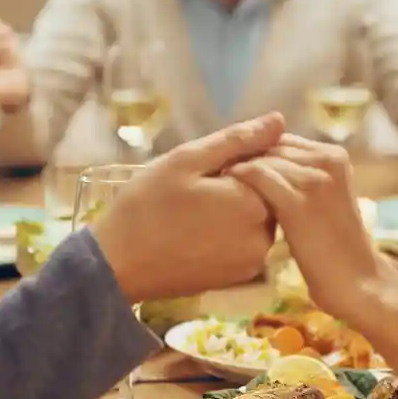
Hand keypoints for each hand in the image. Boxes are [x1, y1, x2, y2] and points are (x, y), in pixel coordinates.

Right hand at [88, 114, 284, 301]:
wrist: (117, 265)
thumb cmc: (146, 205)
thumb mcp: (186, 160)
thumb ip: (237, 140)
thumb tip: (279, 120)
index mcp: (253, 202)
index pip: (270, 167)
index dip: (240, 158)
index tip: (208, 165)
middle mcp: (263, 236)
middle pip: (267, 194)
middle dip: (241, 183)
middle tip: (198, 186)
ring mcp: (252, 262)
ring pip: (258, 219)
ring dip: (237, 207)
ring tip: (196, 208)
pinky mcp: (239, 278)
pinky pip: (246, 243)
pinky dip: (230, 232)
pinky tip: (198, 229)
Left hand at [226, 135, 397, 326]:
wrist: (357, 283)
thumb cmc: (336, 250)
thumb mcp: (324, 203)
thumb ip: (302, 180)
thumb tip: (268, 166)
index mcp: (334, 156)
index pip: (281, 140)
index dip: (255, 151)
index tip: (230, 166)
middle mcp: (327, 159)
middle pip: (271, 145)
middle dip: (243, 155)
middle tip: (214, 172)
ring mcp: (315, 179)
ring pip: (262, 158)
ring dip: (236, 166)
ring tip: (212, 182)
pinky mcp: (299, 201)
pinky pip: (258, 176)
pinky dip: (237, 179)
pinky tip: (222, 192)